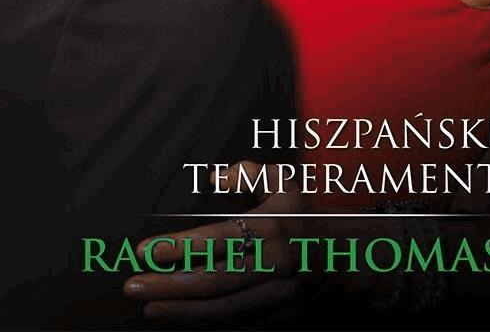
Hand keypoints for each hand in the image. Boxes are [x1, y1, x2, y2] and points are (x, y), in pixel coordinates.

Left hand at [122, 161, 313, 324]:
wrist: (357, 255)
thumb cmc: (312, 212)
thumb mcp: (286, 181)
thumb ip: (248, 173)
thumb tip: (213, 178)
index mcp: (273, 228)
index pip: (217, 240)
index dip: (179, 248)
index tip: (147, 250)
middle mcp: (274, 265)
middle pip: (213, 281)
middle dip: (168, 285)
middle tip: (132, 284)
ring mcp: (278, 296)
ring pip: (223, 310)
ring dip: (181, 311)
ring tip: (148, 306)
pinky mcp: (281, 317)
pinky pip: (237, 322)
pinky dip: (205, 322)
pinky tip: (179, 316)